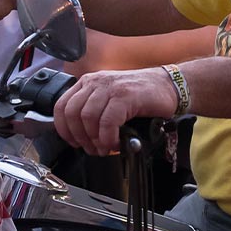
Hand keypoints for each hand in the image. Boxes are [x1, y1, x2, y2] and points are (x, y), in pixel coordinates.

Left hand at [54, 68, 178, 155]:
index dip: (63, 129)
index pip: (61, 106)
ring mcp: (110, 87)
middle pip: (72, 113)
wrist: (169, 86)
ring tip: (104, 148)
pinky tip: (115, 143)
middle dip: (79, 137)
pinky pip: (107, 121)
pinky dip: (108, 137)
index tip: (74, 142)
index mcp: (89, 83)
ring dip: (94, 139)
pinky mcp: (124, 95)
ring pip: (87, 117)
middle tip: (92, 149)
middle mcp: (96, 82)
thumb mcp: (111, 100)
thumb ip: (94, 110)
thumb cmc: (142, 96)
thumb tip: (80, 136)